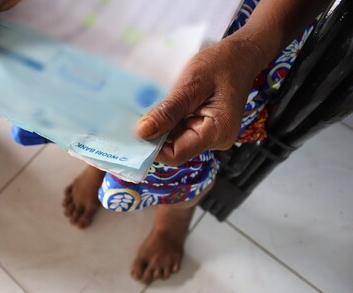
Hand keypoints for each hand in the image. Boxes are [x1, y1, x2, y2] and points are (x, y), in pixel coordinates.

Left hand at [135, 37, 266, 165]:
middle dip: (155, 134)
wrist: (241, 54)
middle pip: (175, 148)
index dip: (153, 147)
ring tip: (148, 107)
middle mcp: (215, 140)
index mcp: (217, 132)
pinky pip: (181, 129)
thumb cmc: (221, 64)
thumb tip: (142, 133)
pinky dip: (169, 119)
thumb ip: (168, 111)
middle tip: (136, 115)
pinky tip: (161, 106)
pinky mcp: (205, 127)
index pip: (177, 154)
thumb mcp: (191, 84)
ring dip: (161, 125)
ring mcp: (211, 135)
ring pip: (176, 138)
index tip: (135, 131)